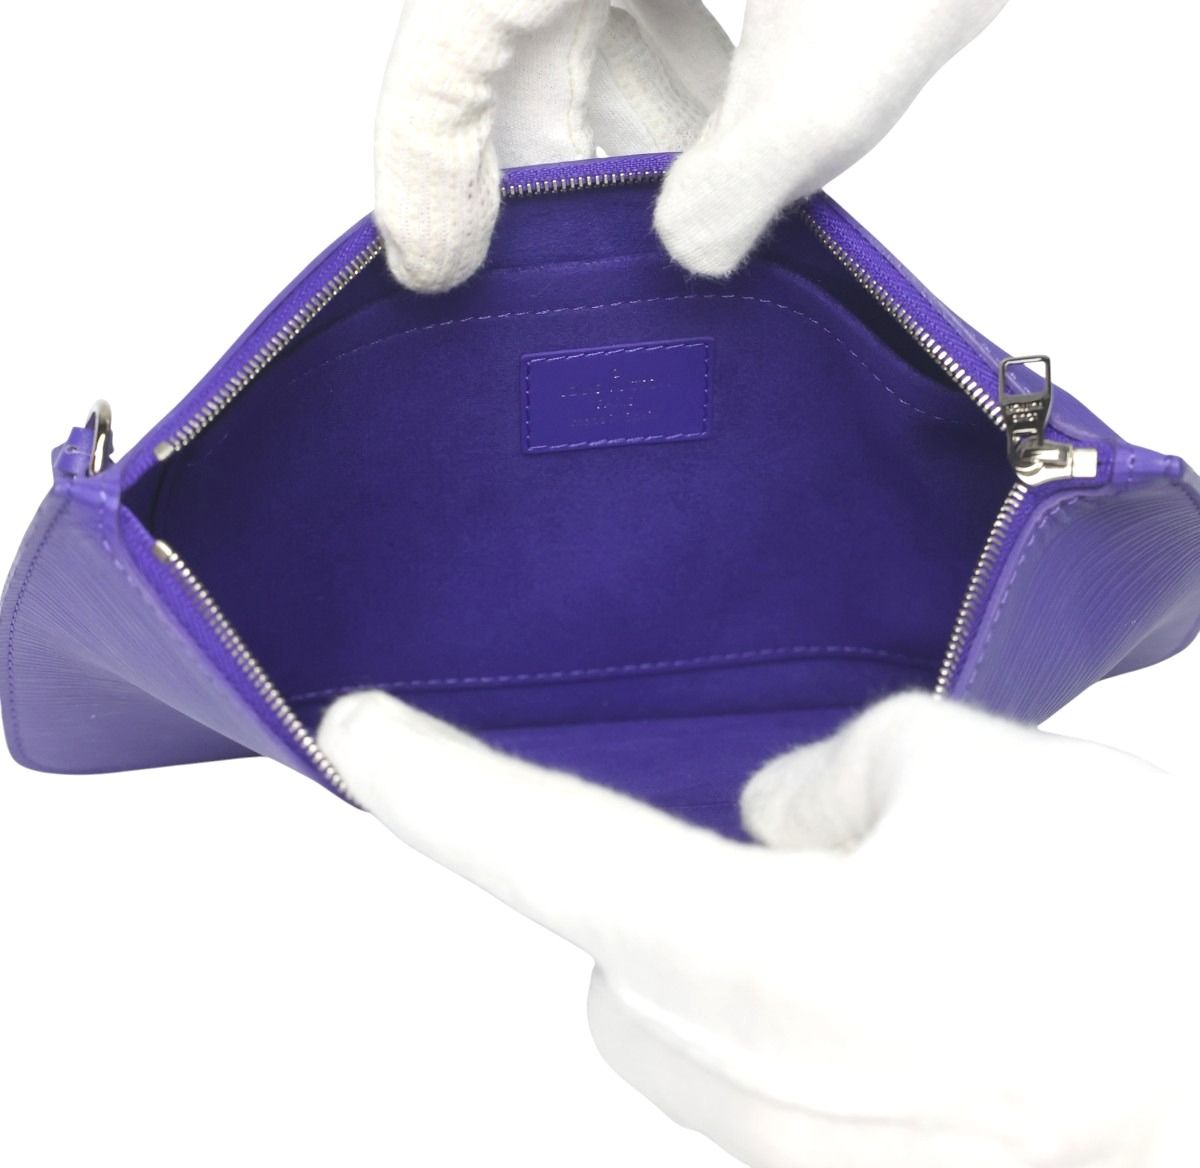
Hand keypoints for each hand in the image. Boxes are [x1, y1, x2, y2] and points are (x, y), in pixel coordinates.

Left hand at [319, 692, 1199, 1167]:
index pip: (541, 847)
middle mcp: (760, 1092)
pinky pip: (788, 1079)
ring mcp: (817, 1163)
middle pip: (616, 964)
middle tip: (783, 849)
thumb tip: (779, 823)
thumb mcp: (960, 769)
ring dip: (739, 951)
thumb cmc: (1143, 926)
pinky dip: (814, 1011)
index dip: (433, 782)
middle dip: (652, 896)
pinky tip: (935, 982)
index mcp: (757, 963)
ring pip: (698, 1026)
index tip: (355, 730)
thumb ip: (827, 781)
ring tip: (891, 914)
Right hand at [375, 0, 1027, 292]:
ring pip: (576, 10)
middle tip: (572, 267)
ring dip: (620, 117)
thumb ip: (744, 178)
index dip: (426, 177)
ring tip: (672, 205)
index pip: (446, 54)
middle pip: (508, 39)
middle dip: (547, 160)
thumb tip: (690, 246)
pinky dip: (669, 56)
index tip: (435, 271)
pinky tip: (719, 118)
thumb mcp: (843, 56)